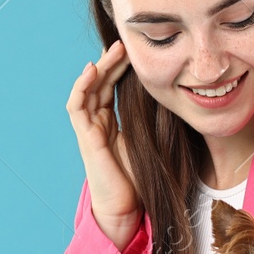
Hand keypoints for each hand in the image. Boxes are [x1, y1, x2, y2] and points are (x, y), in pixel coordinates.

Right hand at [65, 39, 138, 249]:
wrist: (127, 210)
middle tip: (126, 42)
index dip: (119, 68)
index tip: (135, 51)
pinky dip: (82, 85)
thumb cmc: (140, 182)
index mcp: (110, 125)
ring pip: (89, 89)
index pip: (111, 88)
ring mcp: (88, 130)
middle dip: (112, 62)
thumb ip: (155, 122)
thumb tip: (176, 100)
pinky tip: (93, 68)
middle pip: (100, 84)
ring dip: (100, 67)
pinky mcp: (85, 137)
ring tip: (115, 49)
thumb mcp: (152, 143)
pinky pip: (77, 105)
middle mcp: (97, 124)